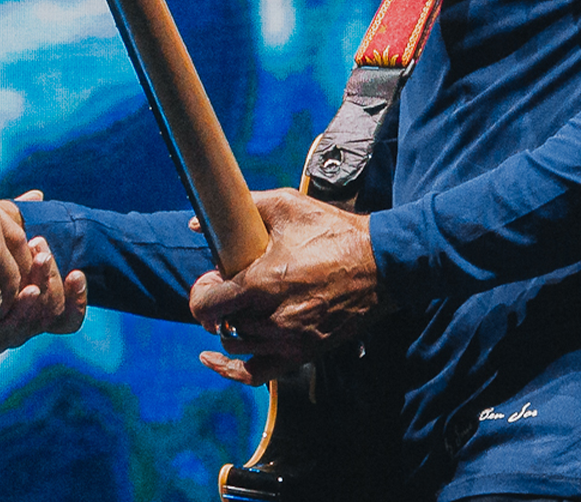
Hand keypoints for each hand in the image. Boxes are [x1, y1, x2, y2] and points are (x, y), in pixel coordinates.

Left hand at [188, 188, 387, 385]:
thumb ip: (243, 207)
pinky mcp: (303, 353)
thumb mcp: (288, 206)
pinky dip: (231, 370)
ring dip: (230, 327)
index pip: (209, 304)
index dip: (201, 292)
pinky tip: (215, 358)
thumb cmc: (335, 232)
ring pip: (238, 345)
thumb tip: (198, 223)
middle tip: (226, 287)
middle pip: (221, 324)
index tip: (209, 280)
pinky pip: (256, 374)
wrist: (382, 264)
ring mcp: (288, 340)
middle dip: (216, 306)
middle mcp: (272, 318)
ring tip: (238, 308)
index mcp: (262, 283)